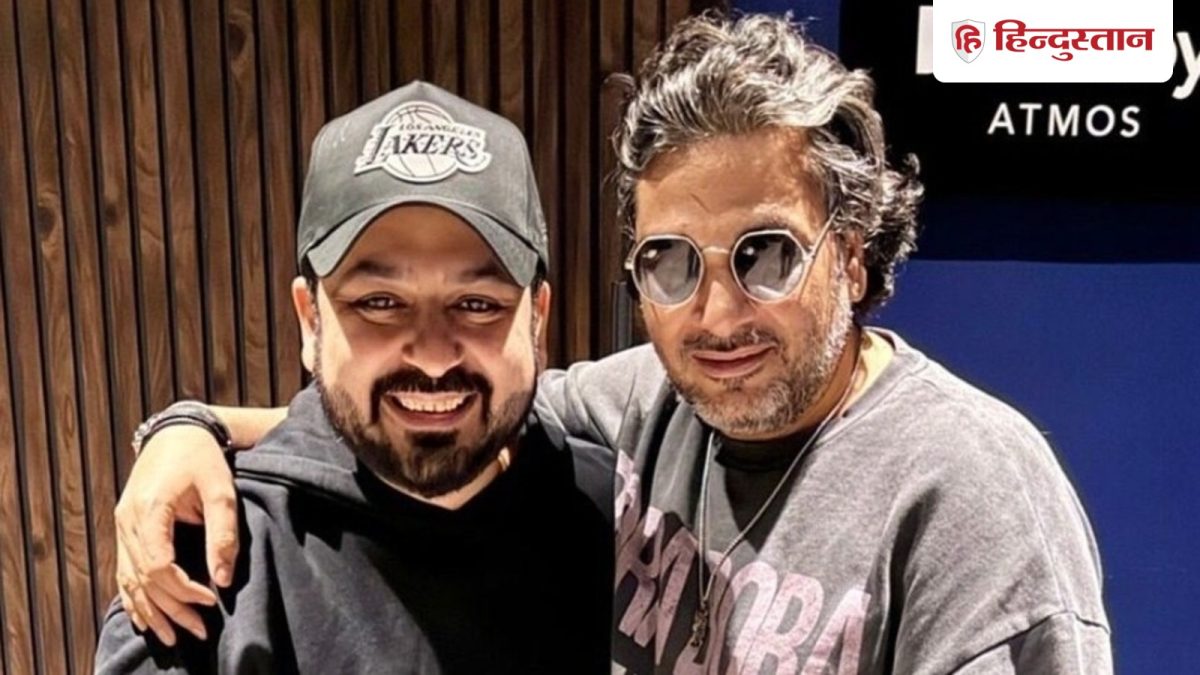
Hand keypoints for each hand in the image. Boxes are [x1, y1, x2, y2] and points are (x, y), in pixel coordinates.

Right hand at [114, 424, 239, 644]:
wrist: (176, 432)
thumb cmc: (201, 458)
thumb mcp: (221, 490)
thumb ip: (223, 533)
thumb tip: (223, 578)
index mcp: (149, 509)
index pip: (158, 565)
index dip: (183, 590)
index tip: (211, 601)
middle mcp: (128, 521)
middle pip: (142, 579)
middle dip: (171, 609)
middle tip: (199, 631)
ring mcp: (122, 525)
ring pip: (129, 580)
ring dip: (151, 610)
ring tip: (175, 636)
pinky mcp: (126, 528)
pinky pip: (124, 571)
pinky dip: (134, 597)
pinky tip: (147, 618)